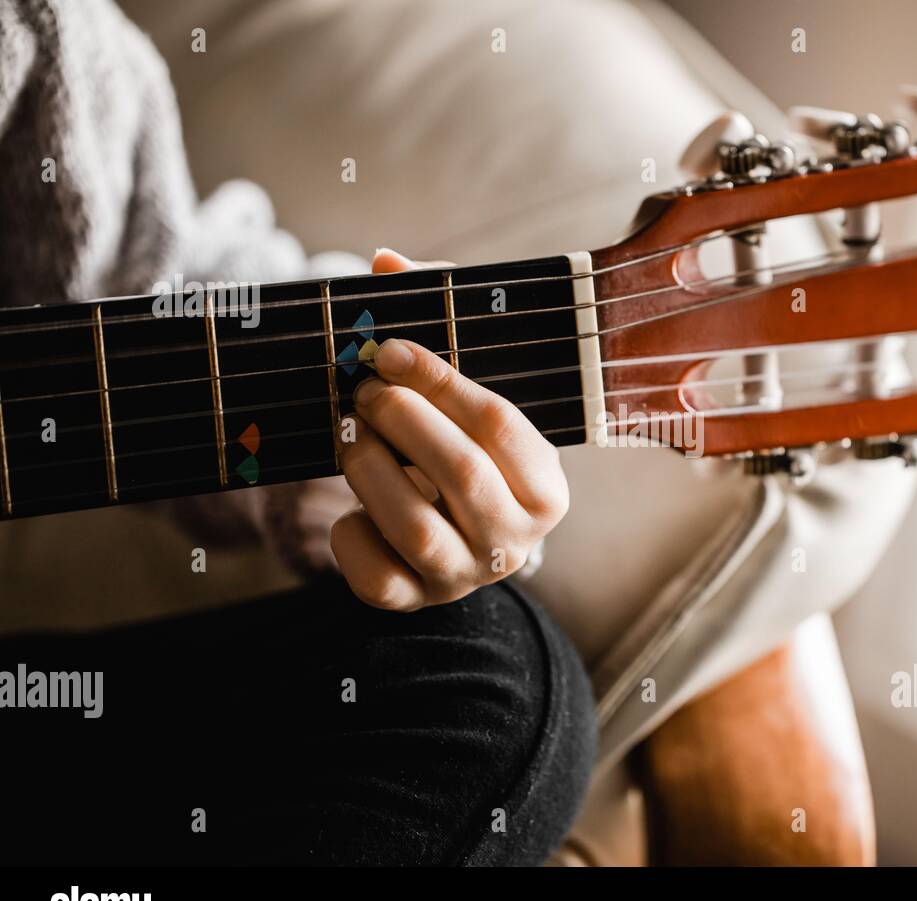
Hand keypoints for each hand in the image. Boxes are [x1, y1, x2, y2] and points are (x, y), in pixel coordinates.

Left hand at [330, 249, 569, 609]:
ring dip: (367, 467)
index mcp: (547, 487)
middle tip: (364, 388)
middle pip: (459, 472)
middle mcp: (516, 542)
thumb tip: (383, 262)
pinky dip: (350, 536)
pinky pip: (374, 576)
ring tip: (350, 434)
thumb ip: (438, 323)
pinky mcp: (414, 602)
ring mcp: (465, 578)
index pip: (497, 423)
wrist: (459, 540)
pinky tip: (354, 507)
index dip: (437, 379)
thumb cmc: (464, 451)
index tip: (389, 347)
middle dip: (401, 417)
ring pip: (413, 525)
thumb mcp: (468, 396)